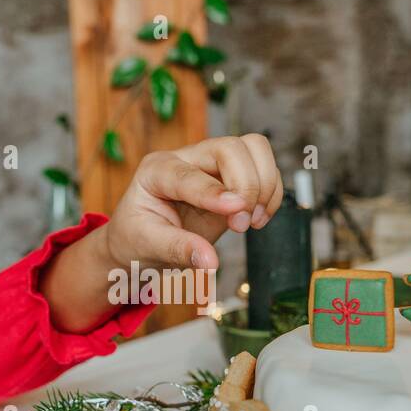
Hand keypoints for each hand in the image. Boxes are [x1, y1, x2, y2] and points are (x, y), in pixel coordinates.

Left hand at [103, 134, 283, 271]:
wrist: (141, 240)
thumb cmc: (138, 238)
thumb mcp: (148, 246)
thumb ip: (179, 250)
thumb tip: (210, 262)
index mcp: (156, 171)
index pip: (188, 174)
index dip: (213, 191)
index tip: (237, 210)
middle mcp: (186, 160)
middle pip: (230, 148)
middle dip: (247, 185)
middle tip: (241, 224)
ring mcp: (212, 166)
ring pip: (254, 149)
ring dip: (265, 185)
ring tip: (253, 221)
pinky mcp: (232, 178)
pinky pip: (264, 169)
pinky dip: (271, 193)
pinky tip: (258, 218)